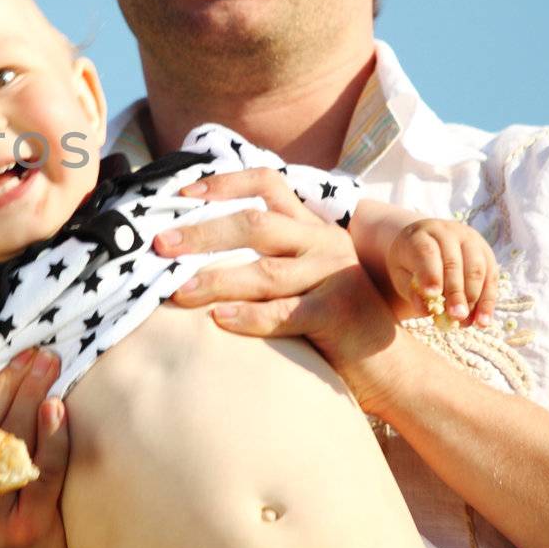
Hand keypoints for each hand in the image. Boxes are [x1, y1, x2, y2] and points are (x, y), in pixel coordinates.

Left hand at [162, 168, 398, 368]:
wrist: (387, 365)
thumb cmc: (324, 322)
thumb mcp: (296, 278)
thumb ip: (260, 259)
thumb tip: (188, 252)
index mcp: (309, 226)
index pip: (267, 183)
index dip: (223, 182)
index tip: (182, 194)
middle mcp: (323, 241)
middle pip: (256, 224)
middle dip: (202, 233)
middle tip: (161, 245)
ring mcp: (334, 274)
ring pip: (266, 271)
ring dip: (216, 280)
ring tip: (178, 290)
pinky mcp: (339, 312)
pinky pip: (285, 312)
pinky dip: (249, 317)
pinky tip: (218, 320)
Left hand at [386, 218, 496, 327]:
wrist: (426, 241)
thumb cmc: (409, 262)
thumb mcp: (401, 273)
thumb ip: (410, 290)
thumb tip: (427, 311)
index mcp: (421, 235)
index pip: (427, 252)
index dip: (431, 273)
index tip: (432, 295)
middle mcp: (448, 233)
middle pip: (455, 263)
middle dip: (456, 292)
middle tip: (456, 316)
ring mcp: (471, 240)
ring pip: (477, 269)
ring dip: (475, 299)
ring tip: (468, 323)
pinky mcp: (486, 253)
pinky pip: (491, 277)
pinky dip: (488, 301)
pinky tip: (482, 321)